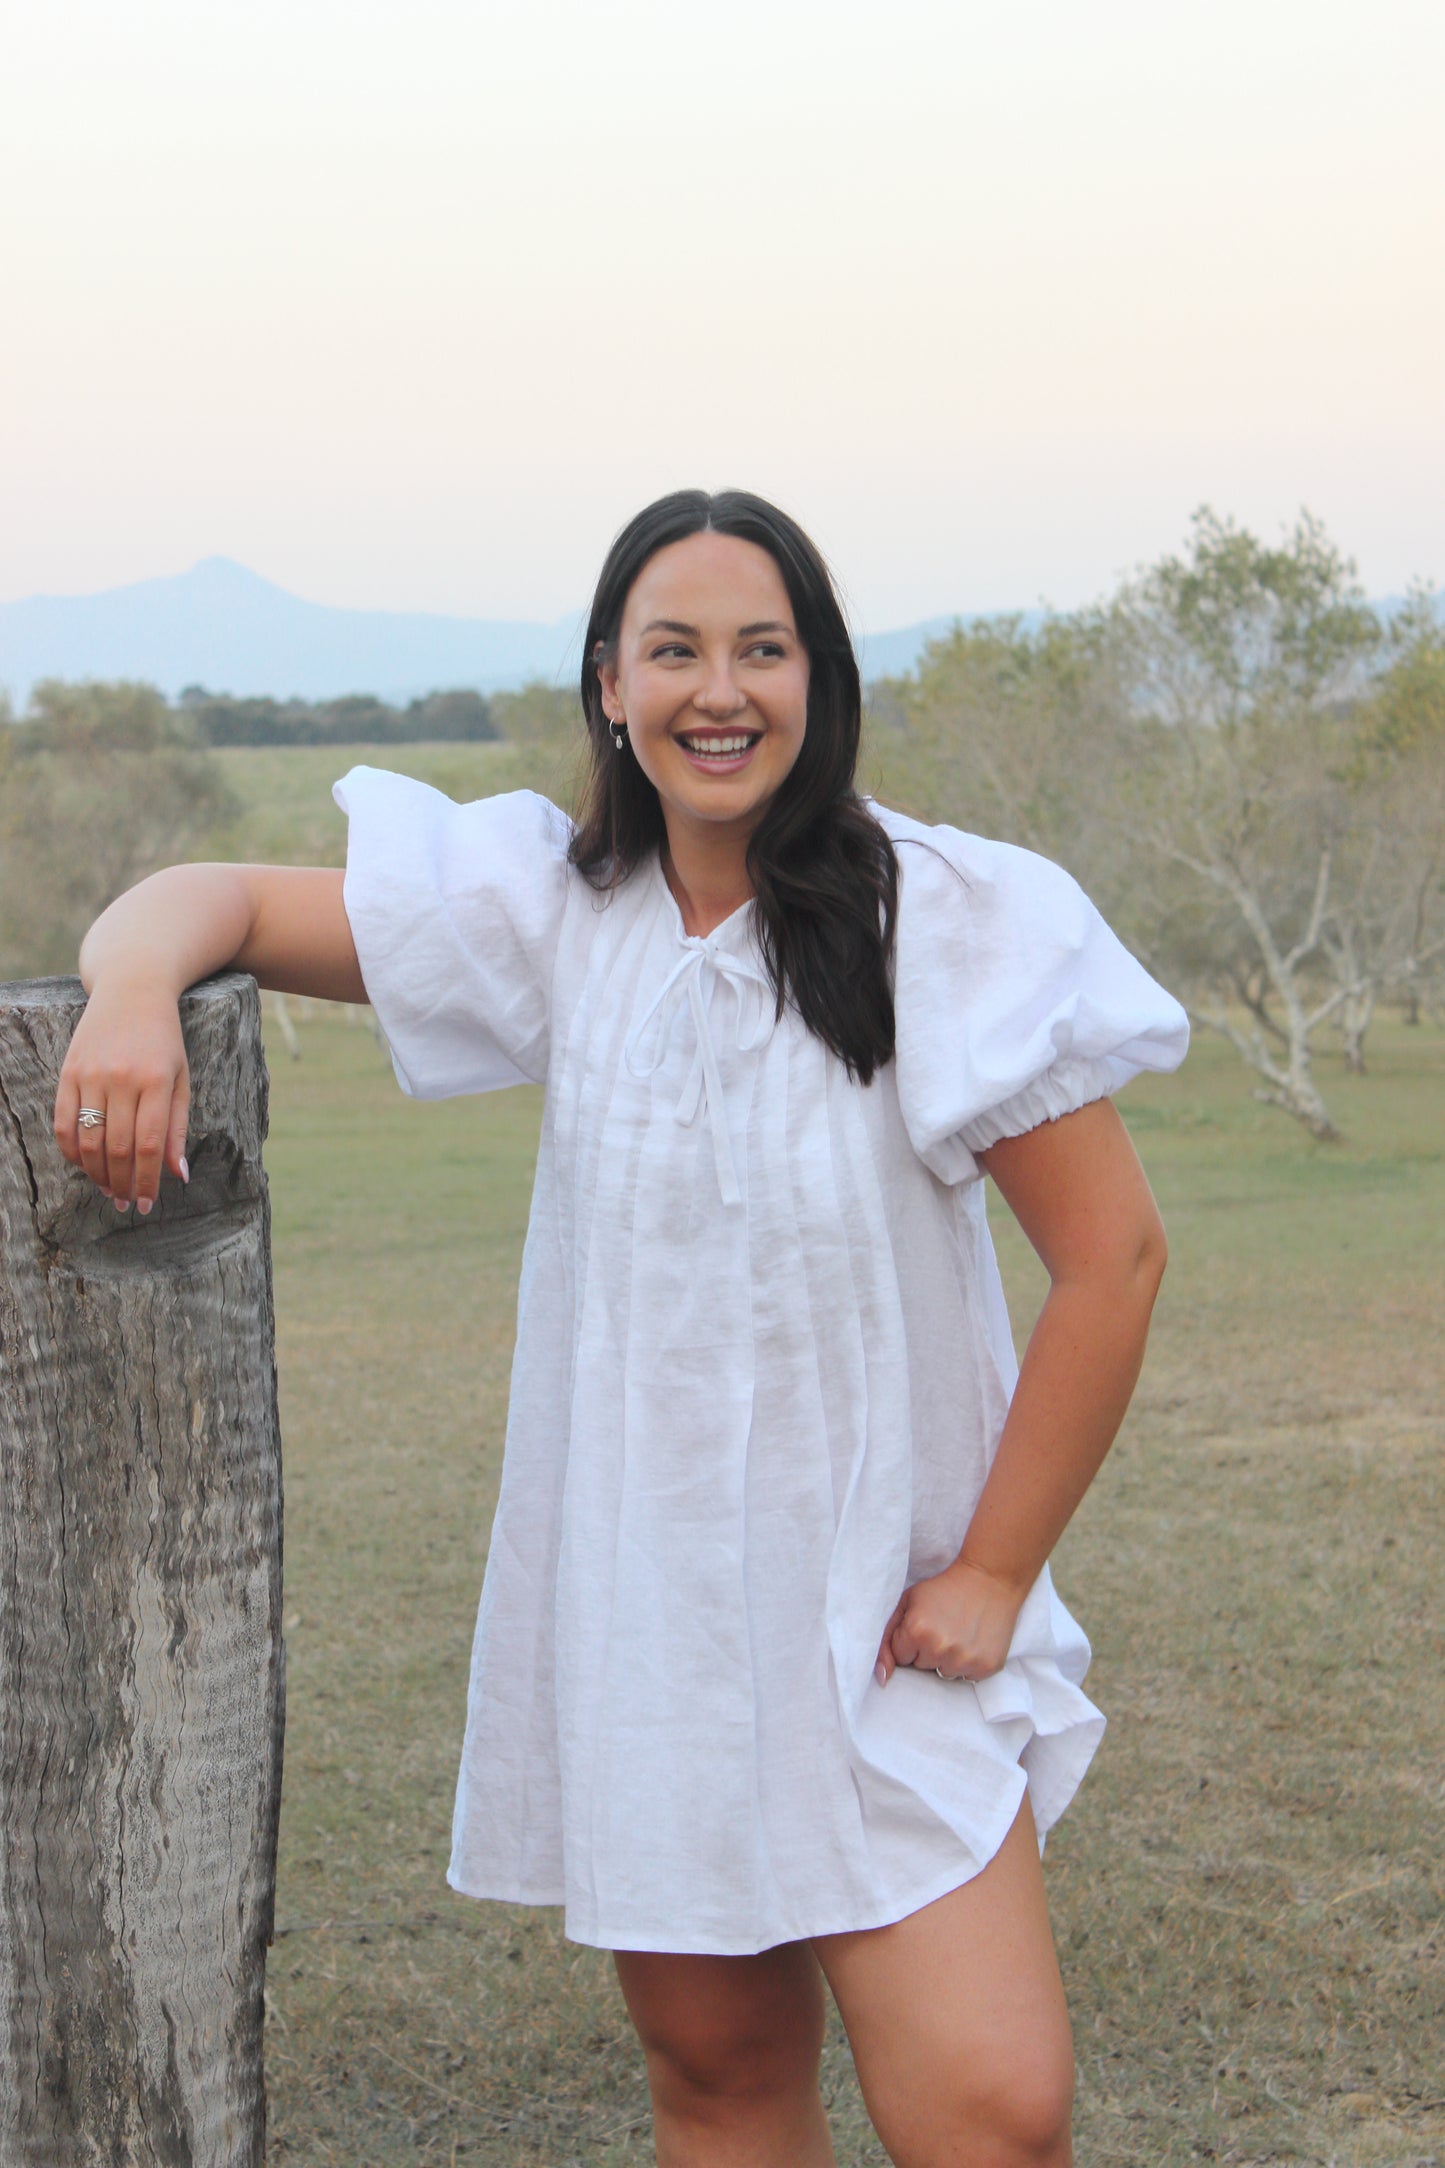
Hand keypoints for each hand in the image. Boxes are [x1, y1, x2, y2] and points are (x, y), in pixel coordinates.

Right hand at [53, 977, 190, 1212]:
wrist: (132, 989)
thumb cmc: (164, 1039)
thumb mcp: (181, 1078)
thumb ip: (177, 1127)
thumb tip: (178, 1175)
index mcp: (156, 1081)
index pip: (149, 1145)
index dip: (148, 1181)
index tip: (149, 1204)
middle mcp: (121, 1078)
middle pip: (117, 1148)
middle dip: (123, 1183)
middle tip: (128, 1203)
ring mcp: (90, 1074)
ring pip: (88, 1141)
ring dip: (97, 1174)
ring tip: (109, 1190)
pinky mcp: (67, 1072)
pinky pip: (63, 1123)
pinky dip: (72, 1151)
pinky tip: (85, 1166)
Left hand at [874, 1559, 1025, 1686]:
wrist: (988, 1579)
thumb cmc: (943, 1589)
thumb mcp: (908, 1602)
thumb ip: (886, 1640)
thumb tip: (882, 1679)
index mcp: (916, 1630)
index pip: (900, 1657)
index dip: (911, 1640)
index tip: (925, 1623)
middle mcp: (940, 1648)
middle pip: (921, 1667)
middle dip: (928, 1650)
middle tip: (944, 1626)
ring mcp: (965, 1660)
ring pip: (944, 1674)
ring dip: (948, 1658)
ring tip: (959, 1633)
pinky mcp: (987, 1667)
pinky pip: (967, 1678)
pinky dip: (968, 1663)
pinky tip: (973, 1641)